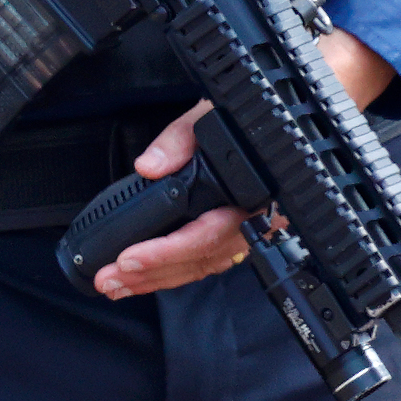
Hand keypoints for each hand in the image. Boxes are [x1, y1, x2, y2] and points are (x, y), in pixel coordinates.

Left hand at [97, 30, 395, 300]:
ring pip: (202, 266)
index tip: (129, 259)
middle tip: (110, 282)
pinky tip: (148, 277)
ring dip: (158, 279)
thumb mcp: (212, 115)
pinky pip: (207, 261)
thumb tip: (149, 166)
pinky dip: (175, 271)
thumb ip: (180, 139)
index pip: (205, 236)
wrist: (290, 119)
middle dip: (150, 275)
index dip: (164, 253)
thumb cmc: (252, 119)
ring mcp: (249, 233)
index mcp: (251, 197)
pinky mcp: (238, 234)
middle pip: (199, 260)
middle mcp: (254, 223)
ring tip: (118, 285)